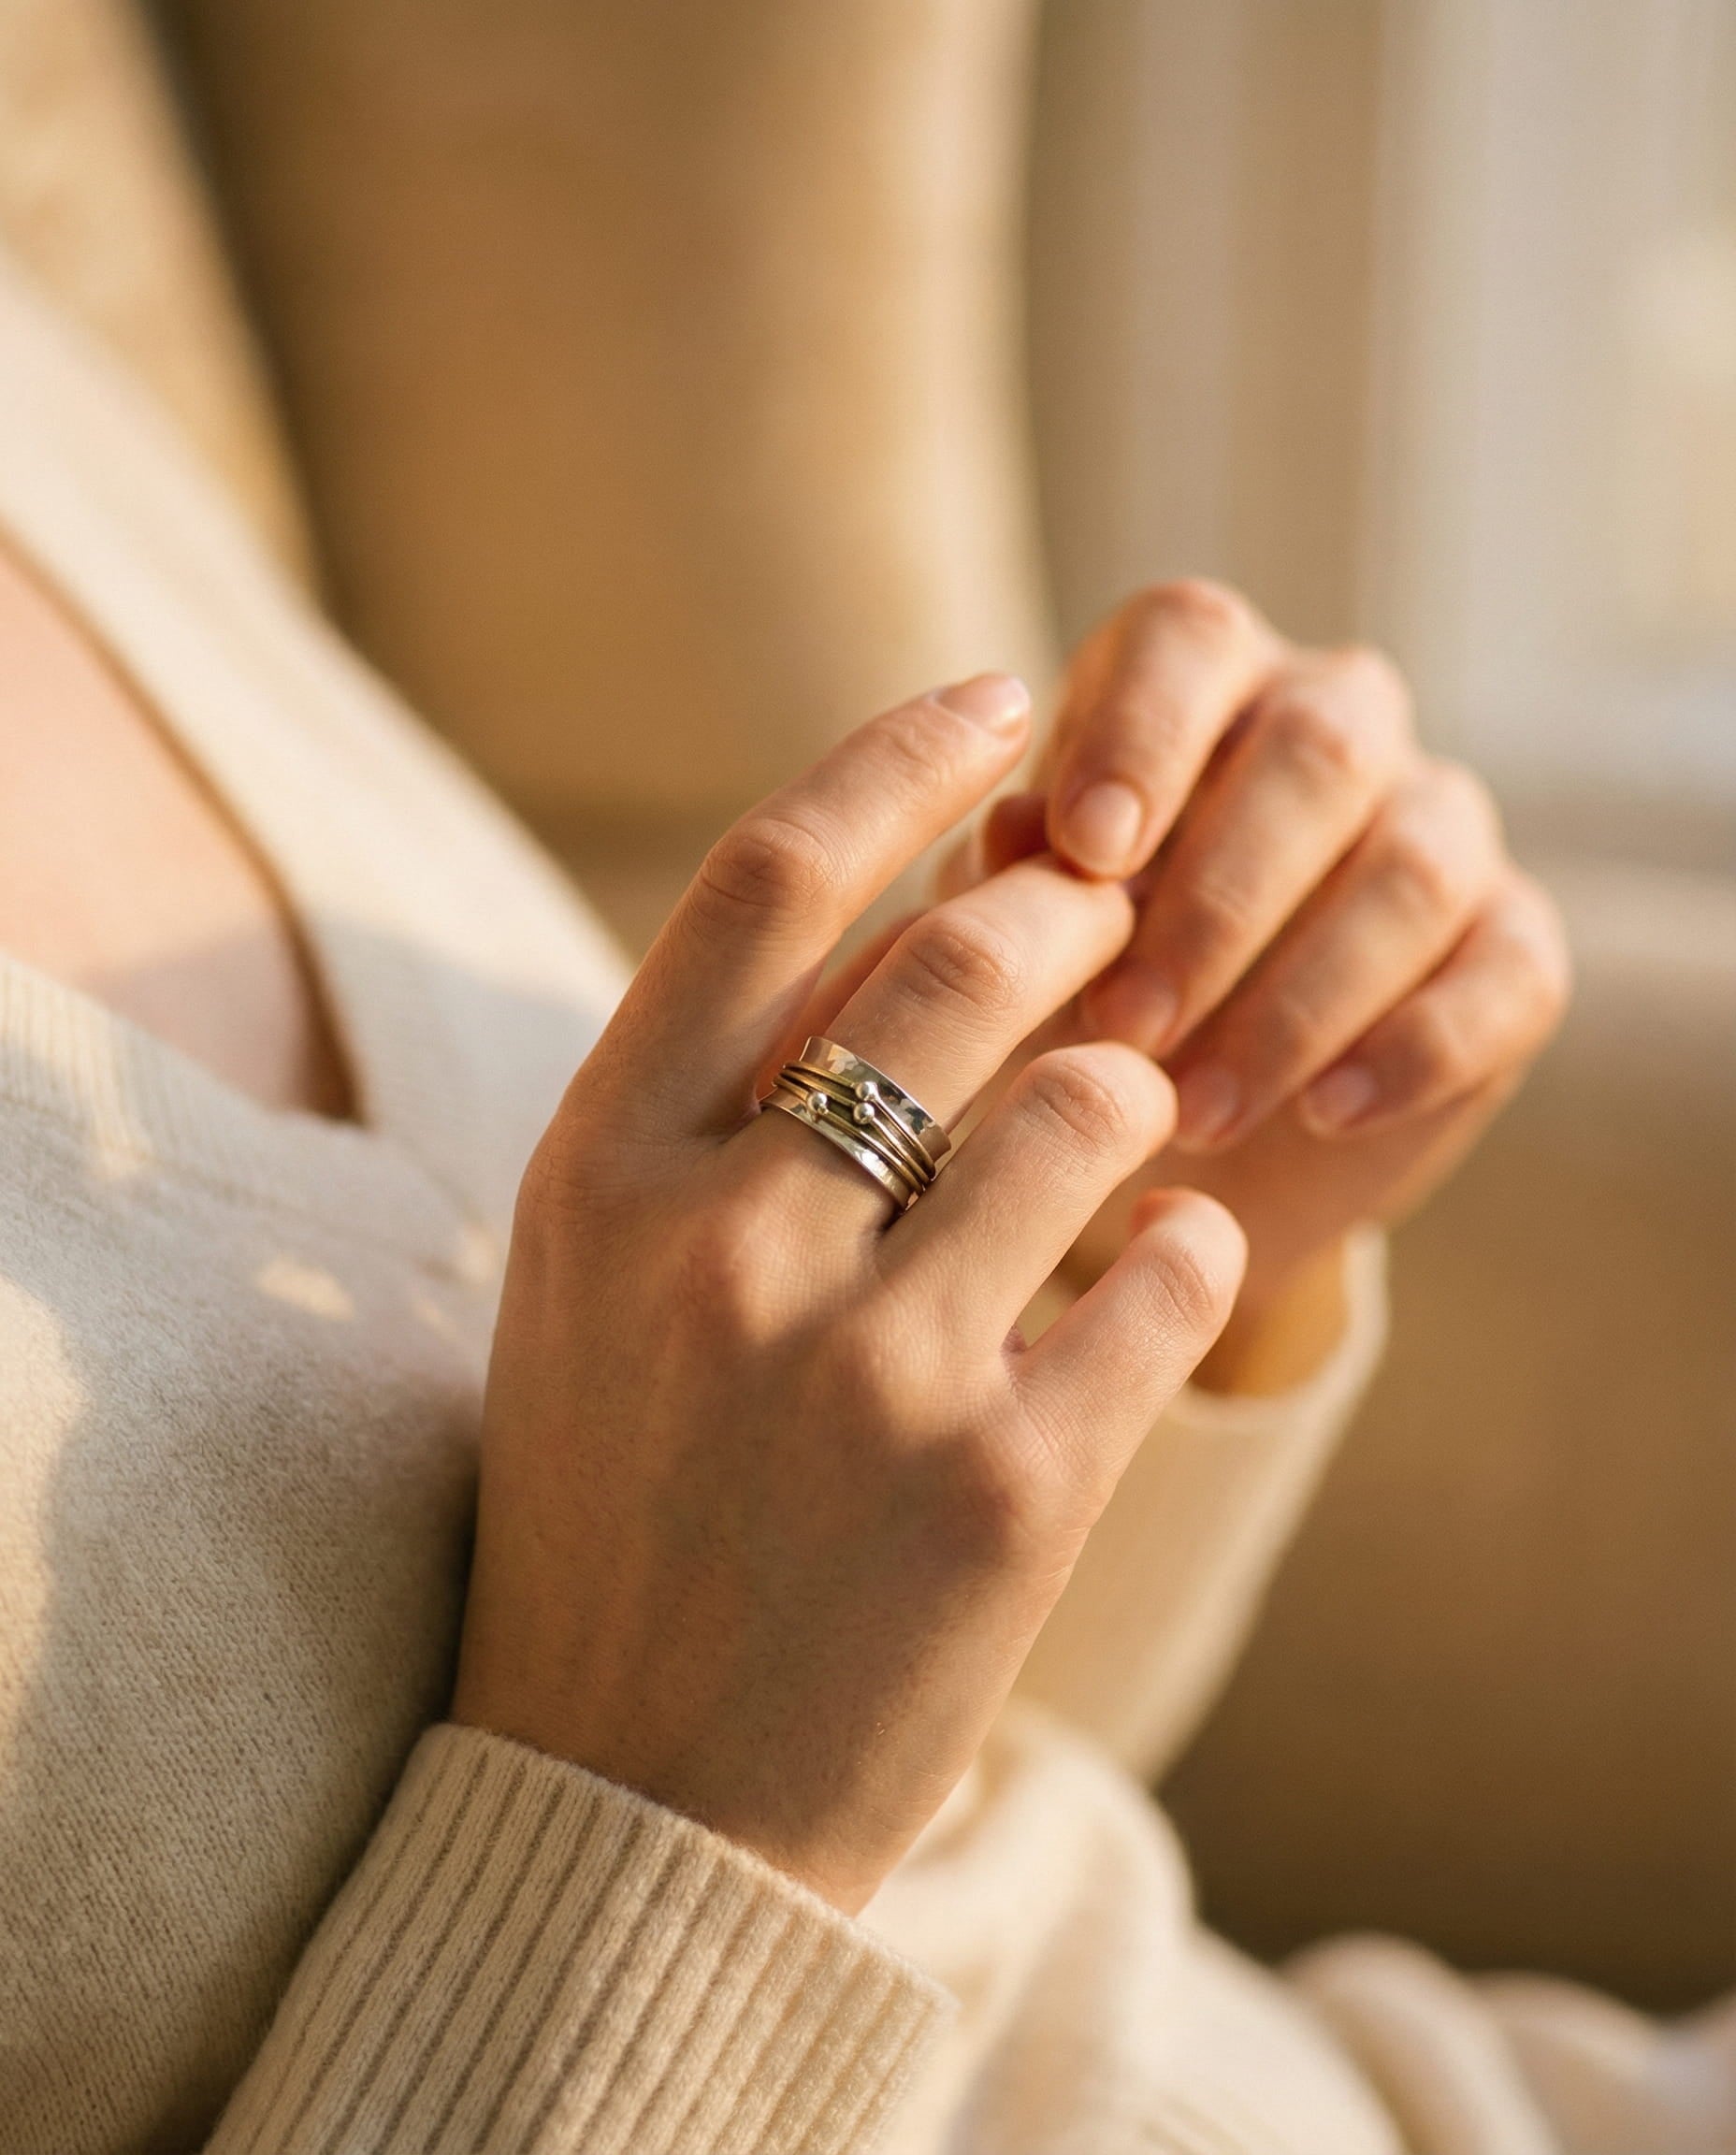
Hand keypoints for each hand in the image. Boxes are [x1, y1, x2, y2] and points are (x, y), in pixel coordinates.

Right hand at [454, 675, 1245, 1912]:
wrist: (635, 1799)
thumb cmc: (613, 1511)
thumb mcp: (593, 1284)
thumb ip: (699, 1101)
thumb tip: (872, 911)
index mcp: (601, 1172)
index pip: (768, 880)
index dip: (898, 757)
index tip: (996, 695)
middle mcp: (723, 1245)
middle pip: (960, 959)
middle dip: (1068, 906)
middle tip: (1106, 910)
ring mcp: (868, 1368)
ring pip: (1093, 1096)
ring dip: (1136, 1078)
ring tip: (1119, 1116)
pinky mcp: (1007, 1485)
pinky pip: (1168, 1270)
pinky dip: (1186, 1240)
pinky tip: (1152, 1264)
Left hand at [976, 581, 1570, 1356]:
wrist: (1162, 1134)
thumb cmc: (1060, 992)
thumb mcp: (1006, 941)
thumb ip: (1005, 877)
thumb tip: (1016, 832)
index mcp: (1197, 678)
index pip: (1189, 640)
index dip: (1141, 735)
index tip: (1089, 853)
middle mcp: (1335, 719)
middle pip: (1318, 750)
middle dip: (1215, 901)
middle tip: (1125, 1027)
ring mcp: (1440, 824)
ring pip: (1409, 869)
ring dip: (1292, 1004)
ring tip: (1190, 1114)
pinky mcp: (1511, 945)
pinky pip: (1503, 976)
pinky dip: (1414, 1050)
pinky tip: (1323, 1115)